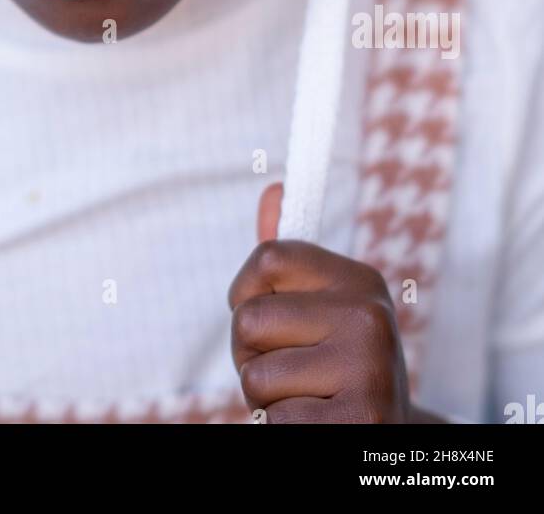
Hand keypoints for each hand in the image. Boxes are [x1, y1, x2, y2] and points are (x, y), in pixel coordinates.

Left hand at [227, 182, 411, 423]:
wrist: (386, 441)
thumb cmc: (335, 372)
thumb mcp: (319, 311)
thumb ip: (289, 261)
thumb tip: (273, 190)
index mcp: (358, 280)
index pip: (268, 257)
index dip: (244, 292)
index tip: (265, 319)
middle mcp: (369, 316)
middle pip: (249, 320)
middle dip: (250, 354)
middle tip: (289, 372)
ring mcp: (368, 368)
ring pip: (255, 375)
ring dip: (266, 398)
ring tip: (305, 399)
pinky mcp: (360, 418)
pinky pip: (275, 420)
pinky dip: (282, 428)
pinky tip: (318, 423)